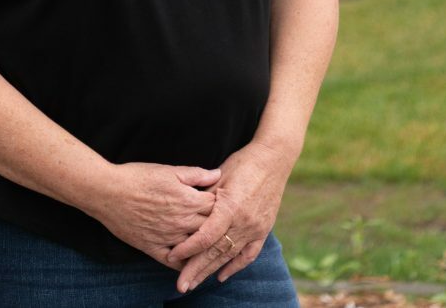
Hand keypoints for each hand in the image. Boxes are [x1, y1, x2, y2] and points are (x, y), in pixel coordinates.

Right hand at [91, 162, 220, 267]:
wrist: (108, 192)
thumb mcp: (169, 170)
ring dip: (204, 246)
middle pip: (210, 228)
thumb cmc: (138, 177)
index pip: (216, 206)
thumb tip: (217, 174)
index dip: (222, 203)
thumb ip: (196, 174)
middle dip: (218, 226)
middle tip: (223, 224)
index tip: (224, 202)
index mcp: (188, 200)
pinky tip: (189, 259)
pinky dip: (184, 262)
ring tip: (211, 243)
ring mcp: (168, 238)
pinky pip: (174, 262)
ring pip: (195, 247)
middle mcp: (182, 222)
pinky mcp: (153, 248)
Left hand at [167, 140, 294, 292]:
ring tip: (195, 284)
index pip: (206, 236)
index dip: (188, 248)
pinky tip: (222, 275)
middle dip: (196, 269)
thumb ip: (203, 196)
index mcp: (231, 206)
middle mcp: (244, 221)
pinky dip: (235, 266)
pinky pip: (249, 254)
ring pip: (230, 256)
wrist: (273, 158)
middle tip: (181, 286)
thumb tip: (184, 212)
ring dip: (211, 271)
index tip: (172, 257)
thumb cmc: (242, 162)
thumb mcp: (219, 175)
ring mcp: (256, 228)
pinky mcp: (263, 229)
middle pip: (216, 251)